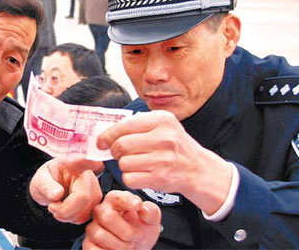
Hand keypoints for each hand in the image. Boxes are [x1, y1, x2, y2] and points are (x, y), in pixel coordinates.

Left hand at [29, 158, 102, 223]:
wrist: (51, 187)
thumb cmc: (46, 180)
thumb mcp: (39, 180)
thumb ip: (46, 186)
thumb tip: (57, 194)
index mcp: (72, 164)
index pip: (83, 162)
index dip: (90, 162)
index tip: (95, 163)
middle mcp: (88, 175)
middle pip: (85, 197)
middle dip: (66, 209)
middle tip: (52, 206)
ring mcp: (95, 188)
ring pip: (86, 210)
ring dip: (68, 215)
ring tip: (57, 207)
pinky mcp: (96, 201)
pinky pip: (87, 216)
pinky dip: (73, 218)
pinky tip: (66, 210)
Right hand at [83, 190, 160, 249]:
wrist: (137, 249)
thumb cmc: (140, 230)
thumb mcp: (151, 220)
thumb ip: (151, 211)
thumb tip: (144, 210)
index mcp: (115, 201)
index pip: (118, 197)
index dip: (127, 200)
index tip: (138, 205)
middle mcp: (101, 211)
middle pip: (107, 217)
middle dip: (126, 231)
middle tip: (137, 236)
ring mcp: (93, 228)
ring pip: (100, 235)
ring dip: (120, 245)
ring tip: (129, 246)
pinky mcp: (88, 244)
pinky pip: (94, 249)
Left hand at [97, 110, 232, 214]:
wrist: (197, 169)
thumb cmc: (175, 146)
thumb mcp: (163, 126)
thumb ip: (137, 124)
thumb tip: (106, 131)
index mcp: (162, 120)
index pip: (125, 125)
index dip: (108, 134)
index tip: (101, 141)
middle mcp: (164, 138)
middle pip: (121, 145)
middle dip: (115, 151)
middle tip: (119, 153)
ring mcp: (163, 159)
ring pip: (123, 163)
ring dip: (124, 165)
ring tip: (134, 162)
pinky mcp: (159, 178)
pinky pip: (129, 178)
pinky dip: (129, 178)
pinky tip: (139, 173)